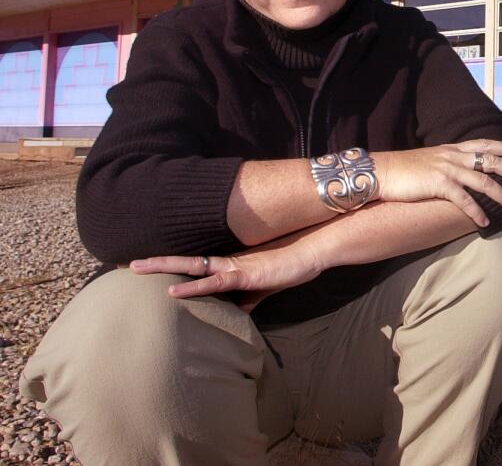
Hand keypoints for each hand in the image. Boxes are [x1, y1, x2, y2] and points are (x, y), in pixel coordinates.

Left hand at [129, 231, 324, 311]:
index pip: (192, 265)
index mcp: (228, 265)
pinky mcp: (244, 275)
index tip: (146, 266)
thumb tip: (238, 312)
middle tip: (128, 264)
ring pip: (190, 266)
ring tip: (136, 268)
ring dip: (163, 267)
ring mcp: (233, 267)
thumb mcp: (263, 288)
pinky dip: (191, 287)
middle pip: (183, 261)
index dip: (169, 265)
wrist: (309, 255)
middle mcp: (225, 262)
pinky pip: (213, 281)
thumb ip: (248, 299)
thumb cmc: (288, 268)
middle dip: (156, 263)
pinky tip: (172, 291)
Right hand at [375, 140, 501, 226]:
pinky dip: (476, 211)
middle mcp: (452, 156)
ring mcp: (447, 169)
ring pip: (483, 181)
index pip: (483, 144)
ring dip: (501, 195)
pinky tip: (485, 222)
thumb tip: (458, 173)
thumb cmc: (402, 170)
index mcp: (451, 149)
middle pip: (490, 161)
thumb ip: (445, 163)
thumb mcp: (428, 161)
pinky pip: (464, 200)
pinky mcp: (439, 184)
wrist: (382, 172)